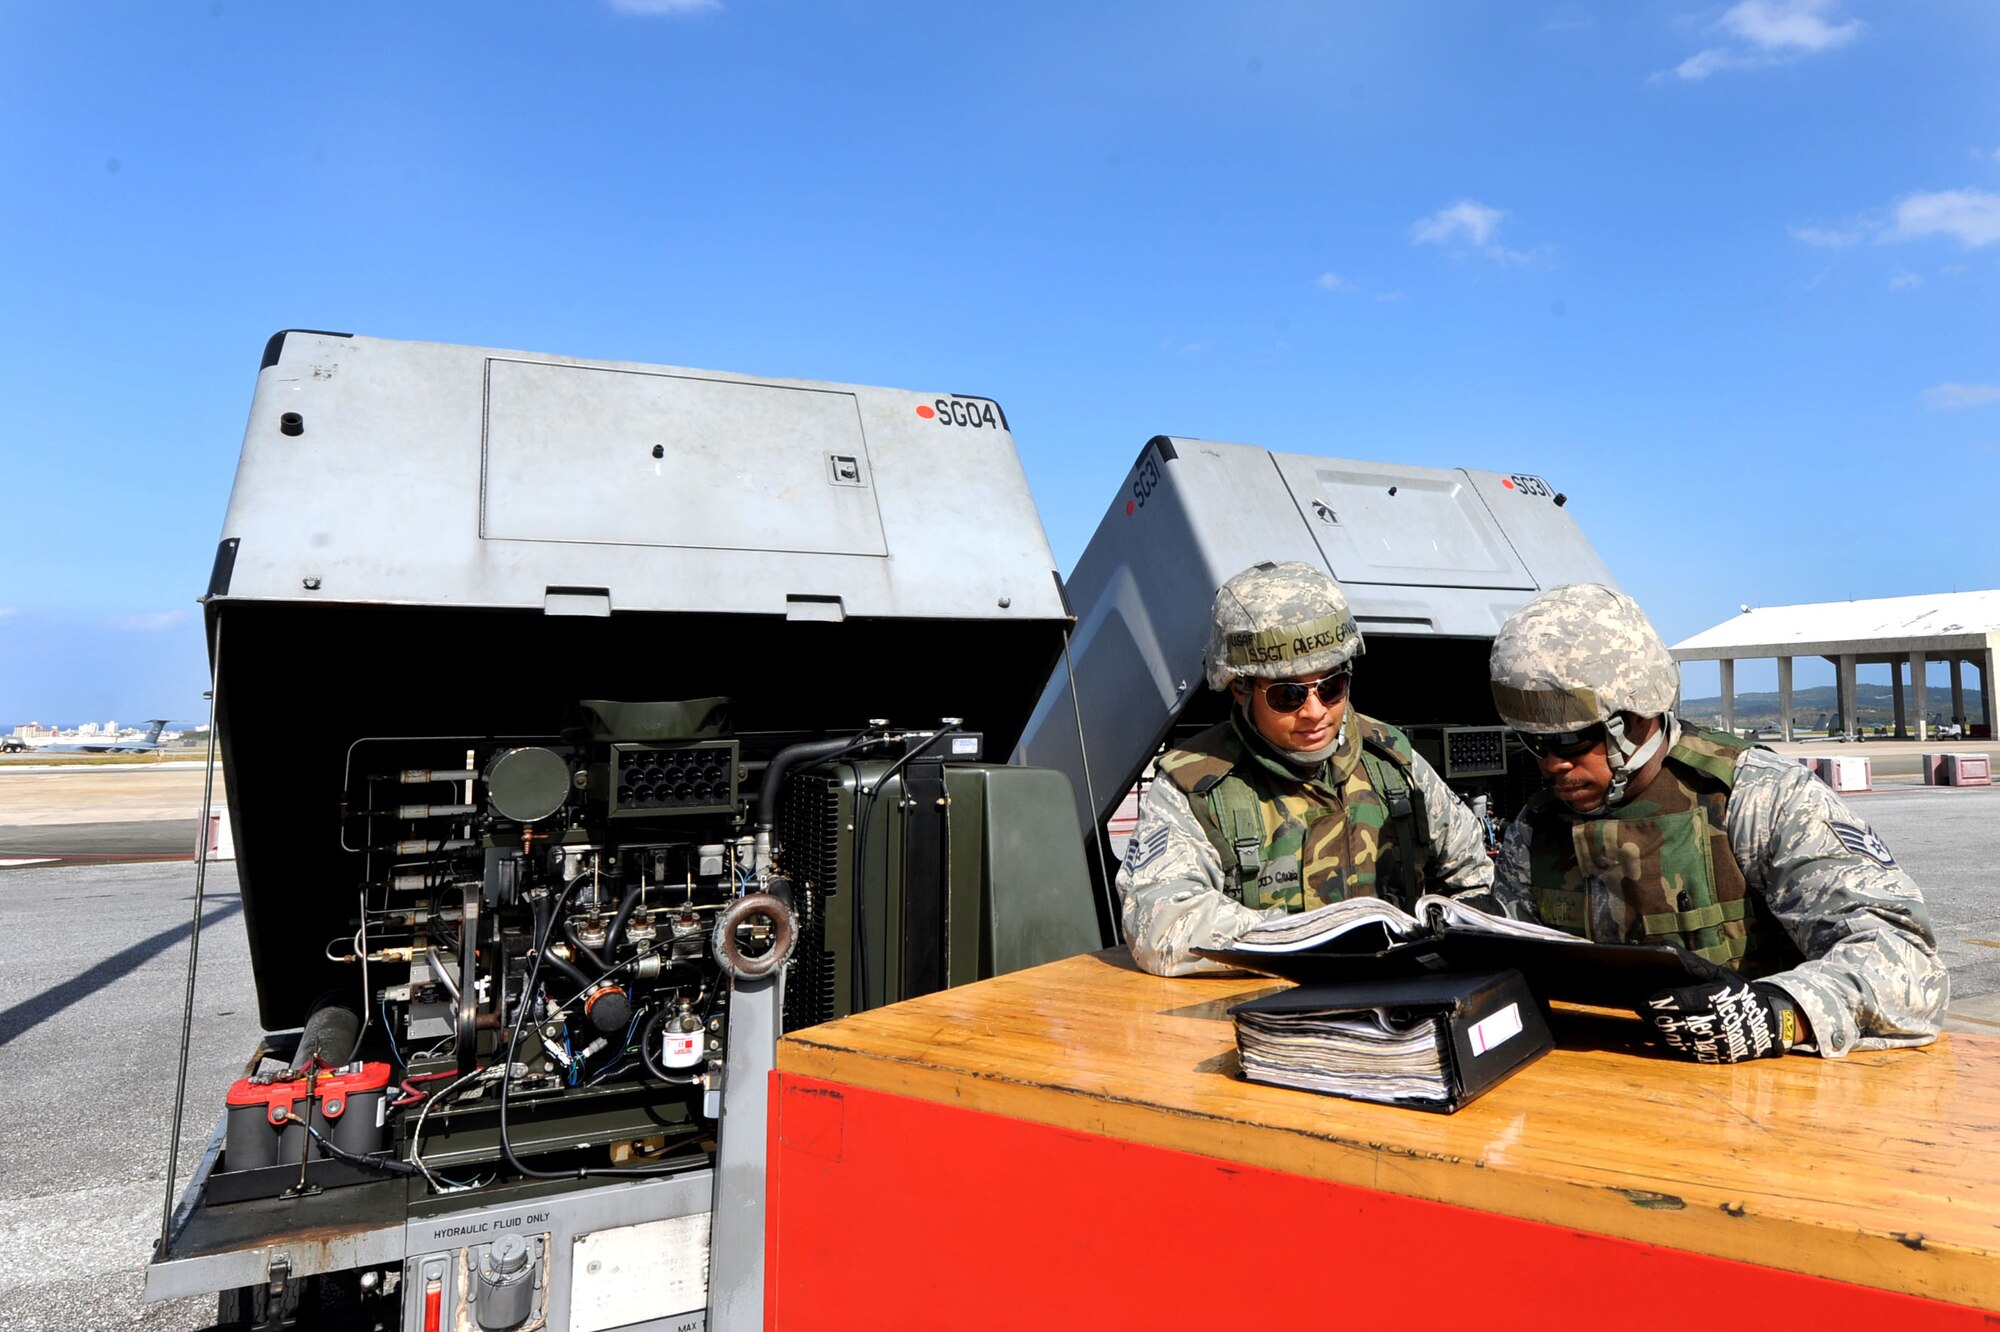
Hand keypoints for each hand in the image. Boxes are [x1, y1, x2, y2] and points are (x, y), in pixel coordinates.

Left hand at [1640, 950, 1797, 1062]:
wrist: (1771, 1023)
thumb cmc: (1740, 994)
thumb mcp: (1720, 975)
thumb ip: (1691, 963)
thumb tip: (1665, 946)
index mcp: (1717, 999)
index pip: (1681, 1000)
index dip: (1659, 1002)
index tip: (1641, 1001)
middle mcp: (1716, 1022)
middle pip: (1675, 1022)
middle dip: (1654, 1017)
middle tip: (1641, 1009)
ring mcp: (1717, 1042)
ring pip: (1679, 1039)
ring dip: (1661, 1030)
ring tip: (1651, 1020)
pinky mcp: (1717, 1056)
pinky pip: (1688, 1052)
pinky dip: (1674, 1043)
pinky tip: (1666, 1033)